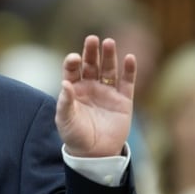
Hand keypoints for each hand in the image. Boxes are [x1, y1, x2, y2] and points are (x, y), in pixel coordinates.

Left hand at [55, 35, 135, 156]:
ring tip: (109, 42)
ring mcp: (107, 92)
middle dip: (91, 52)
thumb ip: (65, 102)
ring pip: (109, 70)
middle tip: (92, 39)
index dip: (73, 63)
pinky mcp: (124, 101)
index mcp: (74, 89)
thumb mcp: (65, 120)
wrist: (95, 154)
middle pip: (91, 65)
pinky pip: (127, 82)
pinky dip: (129, 70)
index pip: (72, 71)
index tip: (74, 58)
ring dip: (109, 56)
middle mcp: (90, 87)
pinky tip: (129, 58)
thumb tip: (65, 83)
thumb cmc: (75, 136)